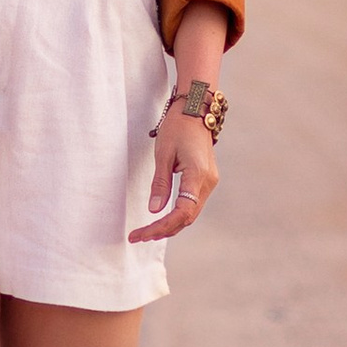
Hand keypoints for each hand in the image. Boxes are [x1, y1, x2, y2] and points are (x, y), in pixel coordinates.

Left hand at [132, 100, 218, 242]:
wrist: (195, 110)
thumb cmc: (177, 127)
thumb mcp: (163, 154)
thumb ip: (160, 184)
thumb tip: (154, 211)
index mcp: (198, 176)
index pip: (182, 212)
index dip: (161, 227)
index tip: (141, 234)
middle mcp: (208, 182)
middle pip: (187, 217)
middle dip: (162, 230)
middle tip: (137, 236)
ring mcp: (209, 182)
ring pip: (190, 213)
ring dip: (170, 225)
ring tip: (146, 233)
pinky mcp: (205, 180)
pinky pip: (192, 204)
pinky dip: (177, 215)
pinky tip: (162, 219)